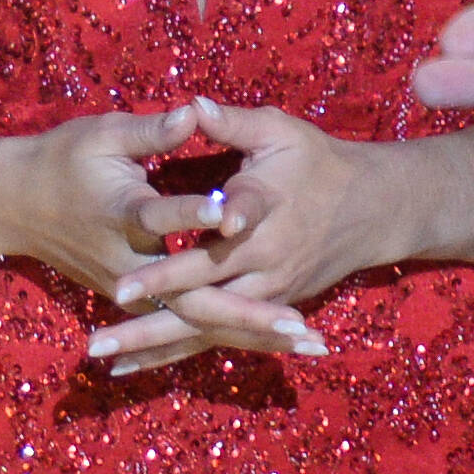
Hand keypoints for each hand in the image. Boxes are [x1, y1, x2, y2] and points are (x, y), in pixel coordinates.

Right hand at [0, 105, 310, 359]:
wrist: (14, 204)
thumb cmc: (61, 159)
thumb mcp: (101, 134)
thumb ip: (152, 129)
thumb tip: (196, 110)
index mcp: (119, 214)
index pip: (160, 215)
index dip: (194, 211)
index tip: (231, 208)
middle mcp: (127, 264)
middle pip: (192, 299)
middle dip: (249, 314)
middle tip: (300, 324)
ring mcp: (128, 291)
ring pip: (196, 323)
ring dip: (251, 334)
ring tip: (306, 341)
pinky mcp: (133, 302)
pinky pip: (187, 327)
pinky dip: (231, 336)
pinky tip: (274, 345)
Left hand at [87, 99, 366, 368]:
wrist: (374, 209)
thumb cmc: (318, 163)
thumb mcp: (280, 132)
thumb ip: (232, 123)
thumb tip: (191, 104)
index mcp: (264, 213)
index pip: (223, 233)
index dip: (184, 251)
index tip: (134, 274)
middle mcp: (265, 262)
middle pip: (202, 294)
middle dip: (151, 310)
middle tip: (99, 329)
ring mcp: (267, 292)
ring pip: (205, 326)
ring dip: (154, 345)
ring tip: (103, 360)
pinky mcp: (267, 307)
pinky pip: (216, 336)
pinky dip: (175, 352)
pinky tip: (131, 369)